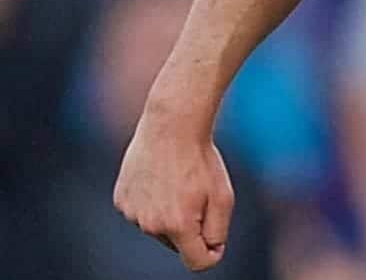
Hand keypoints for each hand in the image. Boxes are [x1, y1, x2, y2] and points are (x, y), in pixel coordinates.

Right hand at [113, 112, 234, 271]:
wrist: (171, 126)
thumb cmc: (201, 160)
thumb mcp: (223, 196)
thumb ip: (218, 231)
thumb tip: (211, 252)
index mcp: (178, 226)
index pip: (196, 262)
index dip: (211, 253)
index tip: (216, 240)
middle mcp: (150, 225)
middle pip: (178, 243)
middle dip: (190, 226)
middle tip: (197, 193)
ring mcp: (132, 213)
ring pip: (159, 226)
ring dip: (170, 212)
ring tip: (177, 181)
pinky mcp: (120, 200)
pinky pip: (142, 212)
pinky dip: (152, 201)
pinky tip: (160, 177)